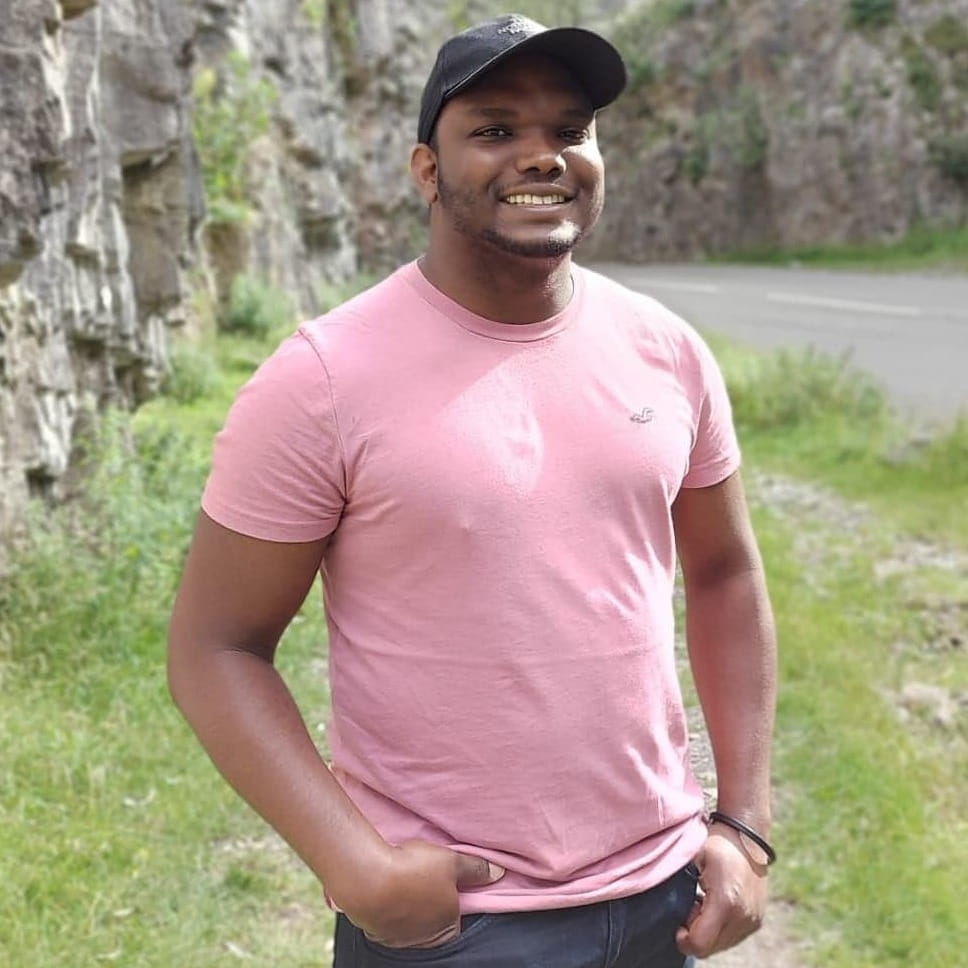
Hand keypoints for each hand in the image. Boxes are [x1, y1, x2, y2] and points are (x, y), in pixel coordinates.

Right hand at [350, 840, 504, 948]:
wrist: (369, 878)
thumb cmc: (415, 871)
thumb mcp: (452, 862)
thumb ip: (475, 869)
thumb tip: (498, 873)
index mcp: (446, 928)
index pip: (458, 920)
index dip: (456, 900)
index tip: (450, 882)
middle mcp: (423, 940)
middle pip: (433, 922)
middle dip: (431, 903)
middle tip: (426, 877)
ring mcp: (398, 939)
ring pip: (410, 922)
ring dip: (409, 905)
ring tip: (405, 879)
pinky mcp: (375, 930)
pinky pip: (388, 919)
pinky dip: (389, 905)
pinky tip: (387, 887)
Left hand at [675, 826, 767, 957]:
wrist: (749, 836)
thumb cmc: (718, 842)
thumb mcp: (693, 857)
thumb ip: (680, 884)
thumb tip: (665, 907)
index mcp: (725, 902)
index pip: (700, 944)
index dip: (684, 939)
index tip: (678, 923)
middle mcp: (743, 917)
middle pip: (710, 949)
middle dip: (695, 934)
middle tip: (691, 906)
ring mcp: (752, 921)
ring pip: (721, 945)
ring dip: (707, 931)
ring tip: (702, 902)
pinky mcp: (756, 921)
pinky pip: (732, 937)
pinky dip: (719, 928)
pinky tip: (714, 905)